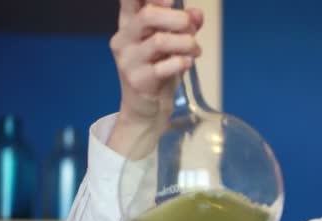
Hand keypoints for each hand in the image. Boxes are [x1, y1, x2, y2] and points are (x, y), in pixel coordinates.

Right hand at [107, 0, 203, 156]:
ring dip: (185, 43)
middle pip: (147, 15)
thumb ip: (184, 26)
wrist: (146, 108)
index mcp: (128, 24)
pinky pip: (163, 67)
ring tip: (195, 50)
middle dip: (177, 18)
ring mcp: (128, 61)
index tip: (172, 0)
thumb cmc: (157, 70)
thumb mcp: (171, 44)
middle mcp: (123, 39)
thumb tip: (198, 14)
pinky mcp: (137, 81)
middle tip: (192, 29)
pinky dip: (181, 62)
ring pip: (159, 41)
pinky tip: (188, 63)